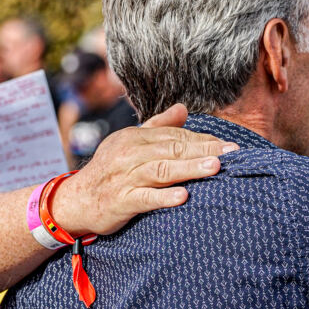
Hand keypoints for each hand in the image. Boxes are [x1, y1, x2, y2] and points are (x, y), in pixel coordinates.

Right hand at [52, 103, 238, 236]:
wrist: (76, 200)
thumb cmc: (110, 171)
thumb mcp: (129, 143)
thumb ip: (157, 125)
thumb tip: (184, 108)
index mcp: (135, 138)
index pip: (174, 135)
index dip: (202, 139)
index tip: (228, 145)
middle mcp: (130, 154)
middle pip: (172, 149)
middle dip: (204, 150)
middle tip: (232, 153)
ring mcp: (125, 177)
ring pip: (162, 170)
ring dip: (190, 168)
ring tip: (215, 168)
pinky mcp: (120, 200)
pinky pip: (144, 198)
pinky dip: (163, 197)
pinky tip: (183, 196)